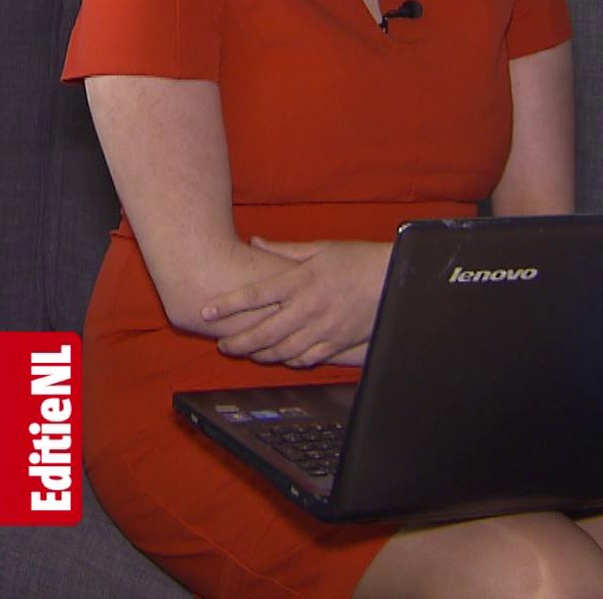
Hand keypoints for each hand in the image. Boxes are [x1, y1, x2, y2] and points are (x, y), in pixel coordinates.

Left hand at [200, 239, 389, 367]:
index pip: (256, 295)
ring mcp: (323, 329)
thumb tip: (255, 241)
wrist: (395, 279)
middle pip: (264, 331)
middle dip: (238, 341)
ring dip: (260, 354)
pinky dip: (289, 361)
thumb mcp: (320, 248)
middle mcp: (309, 307)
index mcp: (302, 280)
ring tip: (246, 353)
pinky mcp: (337, 343)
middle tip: (222, 345)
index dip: (228, 304)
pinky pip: (306, 358)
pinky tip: (279, 358)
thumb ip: (284, 250)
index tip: (207, 310)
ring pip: (282, 350)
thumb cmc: (356, 260)